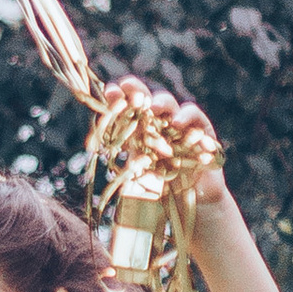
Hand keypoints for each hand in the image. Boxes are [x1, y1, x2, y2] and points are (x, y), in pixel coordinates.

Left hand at [104, 76, 232, 224]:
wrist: (193, 203)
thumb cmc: (162, 190)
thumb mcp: (137, 172)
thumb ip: (121, 157)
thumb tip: (89, 145)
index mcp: (140, 129)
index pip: (128, 107)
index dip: (119, 97)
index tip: (110, 91)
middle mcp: (159, 123)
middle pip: (147, 98)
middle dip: (137, 90)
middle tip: (128, 89)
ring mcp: (181, 126)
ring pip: (170, 105)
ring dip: (160, 102)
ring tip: (152, 107)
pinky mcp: (202, 132)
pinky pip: (196, 118)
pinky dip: (187, 117)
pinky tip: (177, 123)